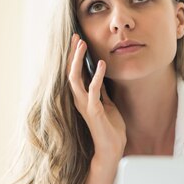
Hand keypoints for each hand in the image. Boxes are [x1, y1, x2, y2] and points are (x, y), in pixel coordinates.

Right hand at [67, 34, 126, 164]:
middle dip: (72, 54)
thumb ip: (101, 91)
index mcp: (82, 96)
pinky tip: (101, 64)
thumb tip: (99, 76)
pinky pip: (93, 90)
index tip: (77, 39)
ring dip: (78, 61)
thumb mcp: (106, 103)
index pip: (75, 72)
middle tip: (75, 37)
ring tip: (83, 45)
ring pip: (75, 79)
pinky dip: (96, 76)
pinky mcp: (93, 111)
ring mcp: (85, 105)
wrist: (112, 147)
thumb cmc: (109, 126)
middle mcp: (80, 99)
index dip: (74, 56)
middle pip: (70, 72)